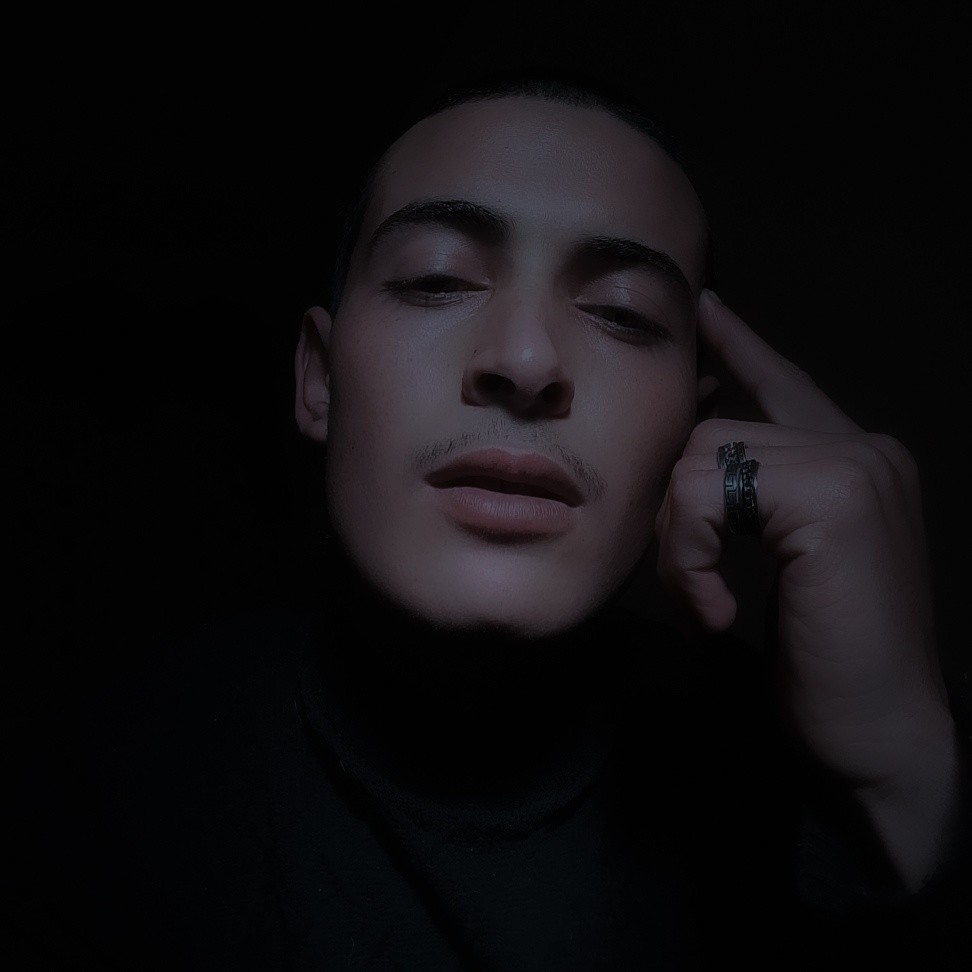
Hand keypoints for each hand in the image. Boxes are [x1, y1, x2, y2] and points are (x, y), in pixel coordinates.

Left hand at [654, 290, 959, 887]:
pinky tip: (718, 613)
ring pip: (699, 461)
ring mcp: (853, 464)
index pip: (783, 383)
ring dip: (679, 544)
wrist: (880, 732)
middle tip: (686, 583)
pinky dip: (691, 559)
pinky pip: (705, 495)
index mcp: (855, 459)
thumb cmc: (828, 656)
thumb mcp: (785, 562)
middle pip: (710, 431)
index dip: (740, 346)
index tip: (705, 309)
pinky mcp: (833, 496)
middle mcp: (862, 445)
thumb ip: (751, 500)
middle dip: (675, 512)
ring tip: (703, 604)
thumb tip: (684, 458)